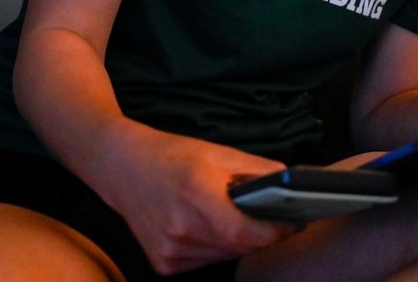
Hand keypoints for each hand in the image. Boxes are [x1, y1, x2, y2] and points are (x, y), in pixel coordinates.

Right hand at [96, 124, 299, 274]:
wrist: (123, 167)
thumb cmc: (172, 156)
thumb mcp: (219, 153)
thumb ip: (258, 171)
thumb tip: (292, 185)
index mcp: (196, 196)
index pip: (245, 232)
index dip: (275, 231)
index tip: (295, 222)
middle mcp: (180, 229)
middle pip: (239, 246)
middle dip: (262, 234)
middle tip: (275, 218)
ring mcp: (169, 251)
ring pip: (225, 256)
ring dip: (239, 242)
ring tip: (238, 217)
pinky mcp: (162, 264)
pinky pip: (205, 262)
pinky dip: (216, 248)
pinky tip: (208, 227)